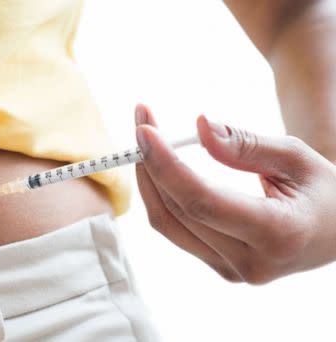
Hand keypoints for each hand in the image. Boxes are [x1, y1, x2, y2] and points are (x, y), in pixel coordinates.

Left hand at [134, 104, 335, 283]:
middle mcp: (251, 263)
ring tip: (146, 139)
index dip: (166, 165)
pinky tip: (159, 167)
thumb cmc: (324, 192)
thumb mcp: (297, 158)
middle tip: (143, 120)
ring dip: (149, 179)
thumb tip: (199, 127)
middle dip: (151, 162)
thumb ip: (246, 145)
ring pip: (168, 224)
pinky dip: (161, 195)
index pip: (202, 202)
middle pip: (178, 211)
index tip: (144, 130)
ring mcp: (232, 272)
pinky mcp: (219, 267)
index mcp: (278, 234)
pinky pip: (175, 230)